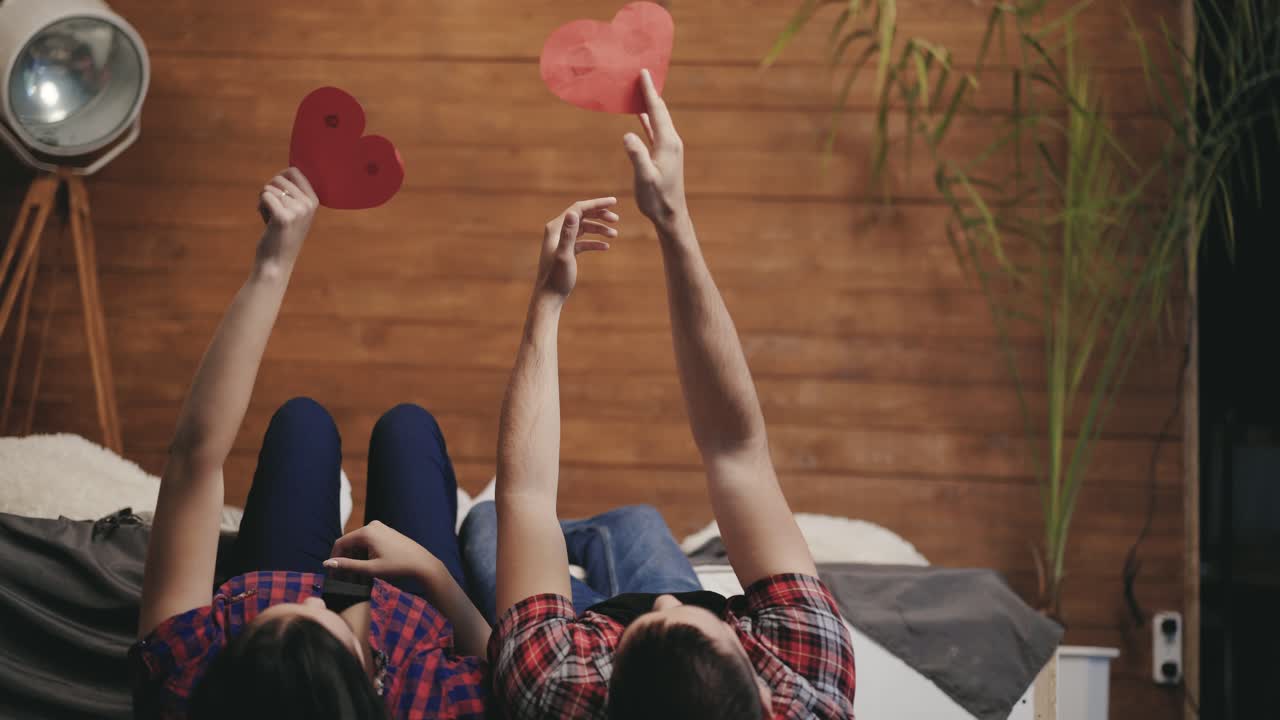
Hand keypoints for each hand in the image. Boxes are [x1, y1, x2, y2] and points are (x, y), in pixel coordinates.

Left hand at [255, 168, 318, 265]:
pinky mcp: (283, 217)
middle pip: (279, 178)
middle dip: (270, 191)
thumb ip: (294, 193)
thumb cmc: (282, 234)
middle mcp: (308, 204)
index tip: (278, 195)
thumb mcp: (296, 212)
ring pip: (269, 188)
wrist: (276, 261)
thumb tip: (285, 172)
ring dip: (264, 201)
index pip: (294, 171)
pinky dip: (260, 207)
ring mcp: (297, 210)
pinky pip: (264, 196)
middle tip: (273, 210)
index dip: (279, 179)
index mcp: (314, 200)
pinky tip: (266, 221)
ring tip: (271, 218)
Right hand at [323, 521, 438, 581]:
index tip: (332, 573)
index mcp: (367, 532)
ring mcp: (380, 527)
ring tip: (356, 575)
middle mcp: (372, 525)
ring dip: (355, 557)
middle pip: (350, 542)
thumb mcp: (370, 569)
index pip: (341, 543)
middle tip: (344, 577)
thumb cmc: (398, 567)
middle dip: (345, 559)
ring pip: (359, 543)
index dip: (334, 558)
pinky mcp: (386, 532)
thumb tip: (327, 563)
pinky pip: (369, 542)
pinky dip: (364, 554)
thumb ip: (348, 565)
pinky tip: (367, 567)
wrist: (422, 564)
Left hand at [535, 198, 619, 301]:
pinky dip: (594, 242)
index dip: (597, 204)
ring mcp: (562, 241)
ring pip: (584, 228)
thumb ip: (568, 234)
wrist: (549, 296)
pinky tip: (606, 247)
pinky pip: (583, 242)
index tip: (614, 202)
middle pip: (582, 215)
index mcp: (555, 228)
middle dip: (600, 215)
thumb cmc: (556, 278)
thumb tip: (573, 213)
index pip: (578, 208)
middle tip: (616, 219)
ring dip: (599, 229)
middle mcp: (557, 231)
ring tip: (615, 235)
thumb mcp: (564, 255)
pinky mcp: (567, 251)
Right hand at [624, 69, 686, 229]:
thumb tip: (628, 134)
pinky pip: (655, 130)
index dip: (649, 91)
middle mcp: (671, 142)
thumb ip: (637, 155)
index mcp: (667, 143)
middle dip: (650, 91)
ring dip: (649, 103)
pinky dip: (647, 119)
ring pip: (658, 119)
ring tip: (640, 88)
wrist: (670, 215)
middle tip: (641, 73)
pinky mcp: (664, 155)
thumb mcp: (645, 177)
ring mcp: (669, 148)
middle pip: (660, 110)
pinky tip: (640, 114)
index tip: (643, 72)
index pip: (657, 111)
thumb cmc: (657, 199)